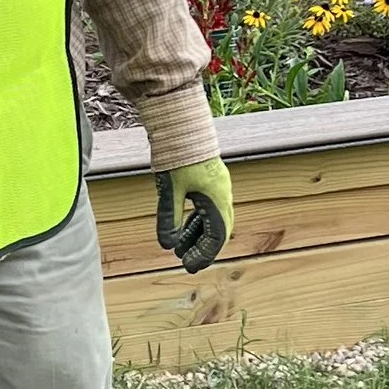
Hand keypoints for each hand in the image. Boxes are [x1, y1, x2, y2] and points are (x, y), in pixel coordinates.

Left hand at [155, 159, 234, 274]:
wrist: (182, 122)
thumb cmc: (177, 155)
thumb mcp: (169, 190)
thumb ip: (169, 218)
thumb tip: (167, 245)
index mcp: (217, 199)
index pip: (216, 236)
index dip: (204, 254)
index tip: (190, 266)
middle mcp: (222, 194)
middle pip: (217, 230)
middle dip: (203, 248)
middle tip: (188, 264)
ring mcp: (216, 186)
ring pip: (210, 219)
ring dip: (196, 236)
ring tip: (179, 250)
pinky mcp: (207, 180)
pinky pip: (206, 208)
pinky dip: (195, 221)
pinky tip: (181, 229)